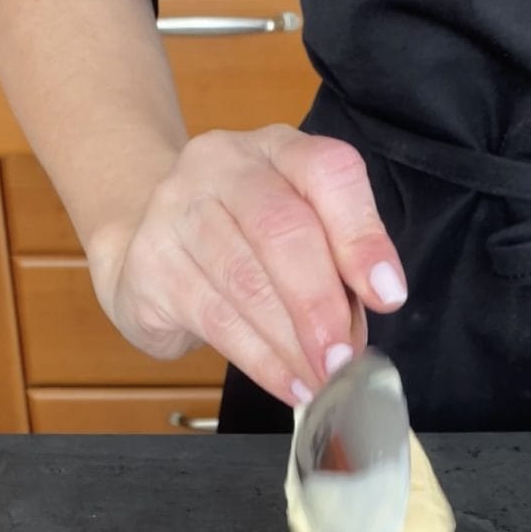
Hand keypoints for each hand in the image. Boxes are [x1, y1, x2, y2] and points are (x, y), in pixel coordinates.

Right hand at [89, 124, 407, 405]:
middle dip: (320, 304)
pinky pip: (213, 318)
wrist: (143, 240)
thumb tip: (355, 334)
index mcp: (277, 150)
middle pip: (280, 229)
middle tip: (344, 358)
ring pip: (244, 280)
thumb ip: (336, 269)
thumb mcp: (297, 235)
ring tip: (321, 380)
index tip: (387, 295)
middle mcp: (222, 165)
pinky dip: (260, 360)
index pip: (327, 171)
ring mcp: (175, 209)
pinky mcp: (148, 263)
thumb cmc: (240, 240)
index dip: (361, 236)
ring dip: (291, 342)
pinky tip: (287, 382)